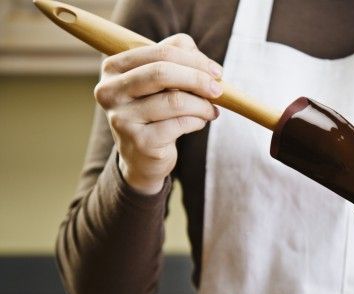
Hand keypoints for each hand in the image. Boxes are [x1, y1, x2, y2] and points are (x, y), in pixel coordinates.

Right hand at [94, 34, 222, 193]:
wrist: (142, 155)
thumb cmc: (154, 109)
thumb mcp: (162, 79)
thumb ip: (178, 56)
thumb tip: (202, 59)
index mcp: (114, 68)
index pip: (160, 53)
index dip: (194, 60)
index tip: (216, 72)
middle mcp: (110, 92)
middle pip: (162, 73)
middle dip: (198, 79)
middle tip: (218, 90)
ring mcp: (122, 118)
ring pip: (174, 101)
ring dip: (202, 105)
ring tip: (211, 110)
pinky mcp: (140, 142)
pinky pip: (179, 124)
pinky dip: (197, 121)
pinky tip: (200, 122)